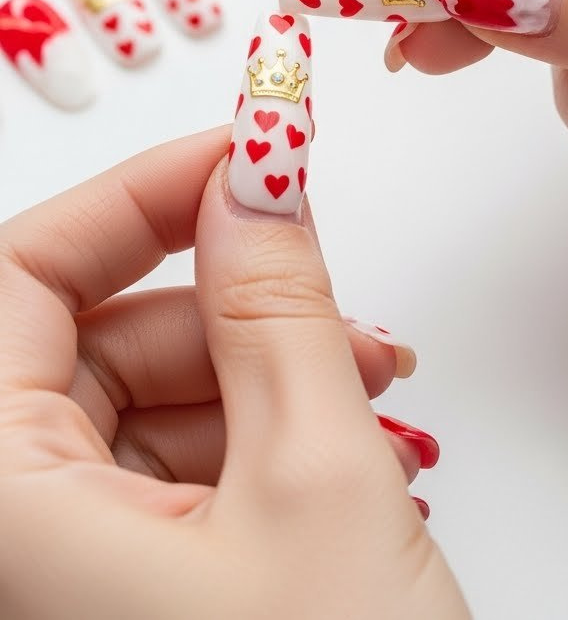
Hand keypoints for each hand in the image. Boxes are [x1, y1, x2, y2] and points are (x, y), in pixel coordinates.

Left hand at [0, 128, 468, 619]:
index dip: (135, 196)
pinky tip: (346, 458)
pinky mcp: (116, 596)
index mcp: (6, 506)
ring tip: (367, 395)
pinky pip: (159, 474)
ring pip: (131, 404)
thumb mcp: (316, 482)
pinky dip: (251, 444)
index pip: (18, 275)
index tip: (239, 156)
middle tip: (327, 289)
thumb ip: (277, 305)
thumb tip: (257, 175)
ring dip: (255, 375)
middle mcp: (14, 538)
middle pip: (82, 339)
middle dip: (222, 303)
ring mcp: (61, 570)